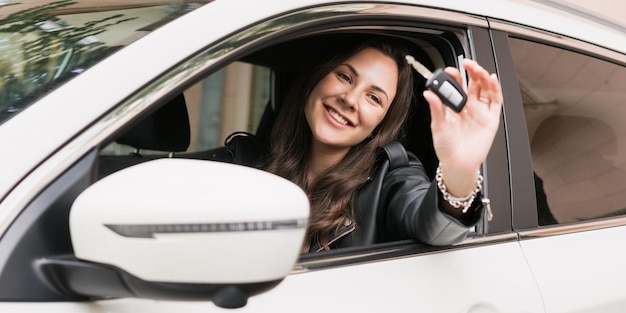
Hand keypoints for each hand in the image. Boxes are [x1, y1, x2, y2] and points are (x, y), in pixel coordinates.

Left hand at [423, 59, 502, 196]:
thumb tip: (429, 93)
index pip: (456, 87)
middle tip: (467, 64)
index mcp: (455, 107)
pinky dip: (495, 90)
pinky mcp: (491, 119)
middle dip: (471, 73)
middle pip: (473, 85)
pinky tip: (492, 80)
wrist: (458, 164)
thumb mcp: (438, 126)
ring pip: (485, 90)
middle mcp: (469, 108)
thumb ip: (436, 109)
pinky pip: (495, 102)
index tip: (449, 71)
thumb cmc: (446, 147)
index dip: (454, 77)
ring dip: (483, 78)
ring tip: (478, 70)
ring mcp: (481, 112)